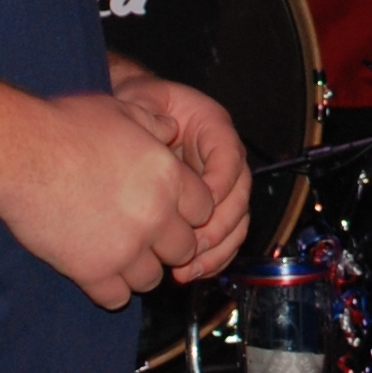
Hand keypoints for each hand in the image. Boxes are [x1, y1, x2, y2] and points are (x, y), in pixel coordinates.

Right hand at [0, 92, 222, 309]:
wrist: (21, 154)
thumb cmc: (66, 126)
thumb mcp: (120, 110)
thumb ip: (152, 122)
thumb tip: (170, 127)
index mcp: (169, 178)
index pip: (204, 210)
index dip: (187, 211)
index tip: (169, 209)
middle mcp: (156, 217)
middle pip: (184, 248)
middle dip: (168, 244)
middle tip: (145, 235)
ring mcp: (125, 249)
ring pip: (152, 279)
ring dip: (140, 269)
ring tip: (119, 254)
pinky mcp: (92, 272)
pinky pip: (116, 298)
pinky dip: (110, 290)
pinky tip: (98, 273)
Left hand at [112, 70, 254, 282]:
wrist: (132, 116)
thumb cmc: (137, 105)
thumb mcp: (141, 98)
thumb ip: (149, 111)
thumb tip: (165, 132)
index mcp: (214, 127)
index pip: (230, 158)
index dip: (219, 186)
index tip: (197, 208)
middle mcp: (224, 158)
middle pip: (240, 197)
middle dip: (218, 228)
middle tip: (191, 249)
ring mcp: (220, 186)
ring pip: (237, 223)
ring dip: (217, 251)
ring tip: (188, 271)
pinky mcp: (210, 210)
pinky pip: (223, 238)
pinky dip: (212, 259)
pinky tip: (189, 274)